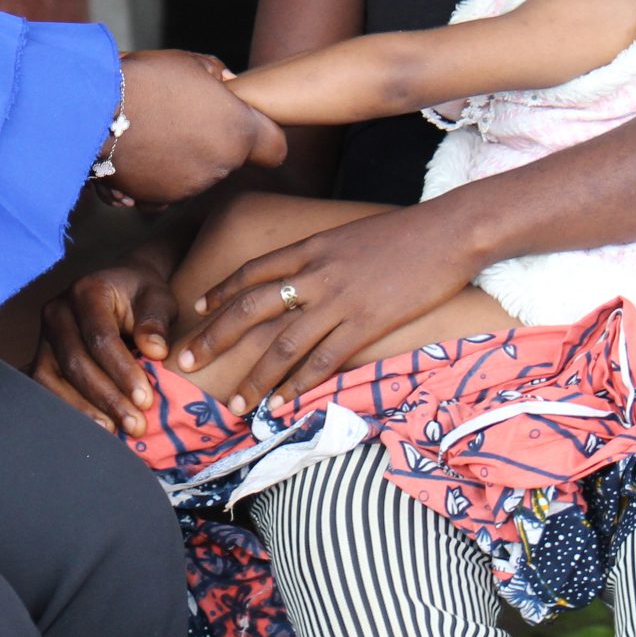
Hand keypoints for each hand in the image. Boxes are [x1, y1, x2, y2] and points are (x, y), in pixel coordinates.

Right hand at [31, 258, 179, 434]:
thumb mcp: (158, 298)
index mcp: (86, 292)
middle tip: (135, 424)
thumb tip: (156, 351)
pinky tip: (92, 426)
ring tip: (113, 432)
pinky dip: (68, 410)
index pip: (100, 337)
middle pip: (75, 362)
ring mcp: (44, 336)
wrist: (118, 290)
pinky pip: (45, 389)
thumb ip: (156, 321)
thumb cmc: (140, 296)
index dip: (122, 372)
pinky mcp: (40, 358)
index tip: (145, 400)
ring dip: (83, 410)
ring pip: (52, 379)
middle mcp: (57, 312)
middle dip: (106, 398)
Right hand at [106, 50, 285, 206]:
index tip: (242, 123)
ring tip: (150, 129)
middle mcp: (218, 168)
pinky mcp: (153, 201)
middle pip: (229, 160)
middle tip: (181, 115)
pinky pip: (162, 191)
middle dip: (212, 142)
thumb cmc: (145, 79)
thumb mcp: (190, 63)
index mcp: (238, 132)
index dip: (263, 136)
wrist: (89, 111)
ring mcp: (186, 189)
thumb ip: (219, 76)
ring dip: (180, 159)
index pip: (276, 148)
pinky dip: (153, 176)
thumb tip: (229, 86)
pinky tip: (135, 151)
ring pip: (194, 176)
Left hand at [176, 203, 480, 406]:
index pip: (253, 270)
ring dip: (255, 377)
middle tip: (186, 360)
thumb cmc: (405, 234)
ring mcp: (340, 300)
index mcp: (311, 246)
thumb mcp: (350, 235)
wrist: (449, 232)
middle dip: (215, 336)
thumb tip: (302, 276)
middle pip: (252, 307)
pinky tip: (282, 404)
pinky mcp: (366, 323)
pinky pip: (323, 360)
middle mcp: (316, 273)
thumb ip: (322, 255)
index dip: (222, 291)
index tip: (198, 309)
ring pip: (283, 343)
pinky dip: (299, 385)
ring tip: (236, 404)